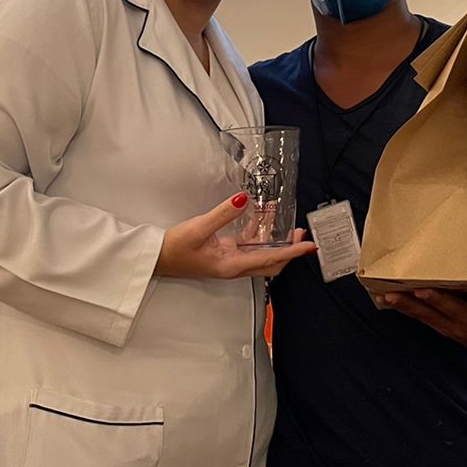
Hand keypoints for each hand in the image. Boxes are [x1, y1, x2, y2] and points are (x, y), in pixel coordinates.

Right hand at [157, 193, 316, 280]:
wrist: (156, 258)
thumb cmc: (174, 248)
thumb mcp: (199, 227)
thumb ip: (224, 213)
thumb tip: (245, 200)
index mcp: (232, 265)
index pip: (271, 259)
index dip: (292, 252)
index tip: (309, 246)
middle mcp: (235, 267)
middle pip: (272, 263)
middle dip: (290, 251)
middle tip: (302, 236)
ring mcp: (230, 261)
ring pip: (262, 254)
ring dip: (276, 241)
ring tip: (286, 224)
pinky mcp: (224, 254)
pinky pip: (248, 246)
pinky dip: (258, 234)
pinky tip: (261, 218)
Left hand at [376, 284, 466, 356]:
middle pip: (454, 311)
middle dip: (438, 300)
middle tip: (423, 289)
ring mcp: (453, 327)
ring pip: (430, 316)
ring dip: (410, 306)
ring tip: (392, 295)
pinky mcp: (440, 326)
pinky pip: (418, 318)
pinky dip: (402, 310)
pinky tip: (383, 300)